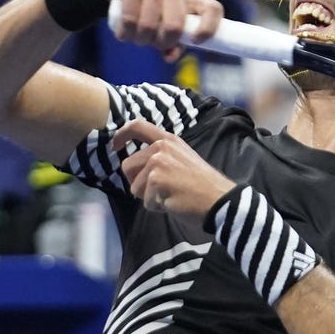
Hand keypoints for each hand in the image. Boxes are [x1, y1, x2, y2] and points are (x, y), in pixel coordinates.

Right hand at [96, 0, 222, 60]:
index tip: (195, 42)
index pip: (213, 9)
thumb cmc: (150, 2)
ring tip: (136, 36)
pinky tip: (123, 32)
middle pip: (175, 26)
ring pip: (148, 26)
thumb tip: (171, 58)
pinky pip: (129, 20)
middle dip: (161, 43)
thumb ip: (173, 40)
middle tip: (152, 42)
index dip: (208, 28)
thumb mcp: (166, 16)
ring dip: (139, 40)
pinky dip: (124, 33)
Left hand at [112, 119, 235, 218]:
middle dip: (139, 183)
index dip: (121, 134)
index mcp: (169, 140)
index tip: (115, 145)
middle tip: (162, 190)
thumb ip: (161, 157)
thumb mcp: (182, 159)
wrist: (219, 199)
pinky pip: (146, 201)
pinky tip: (175, 202)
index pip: (138, 126)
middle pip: (127, 166)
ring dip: (150, 197)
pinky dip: (158, 207)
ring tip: (172, 195)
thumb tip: (136, 169)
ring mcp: (158, 162)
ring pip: (135, 187)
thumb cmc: (203, 185)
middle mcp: (161, 147)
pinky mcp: (156, 179)